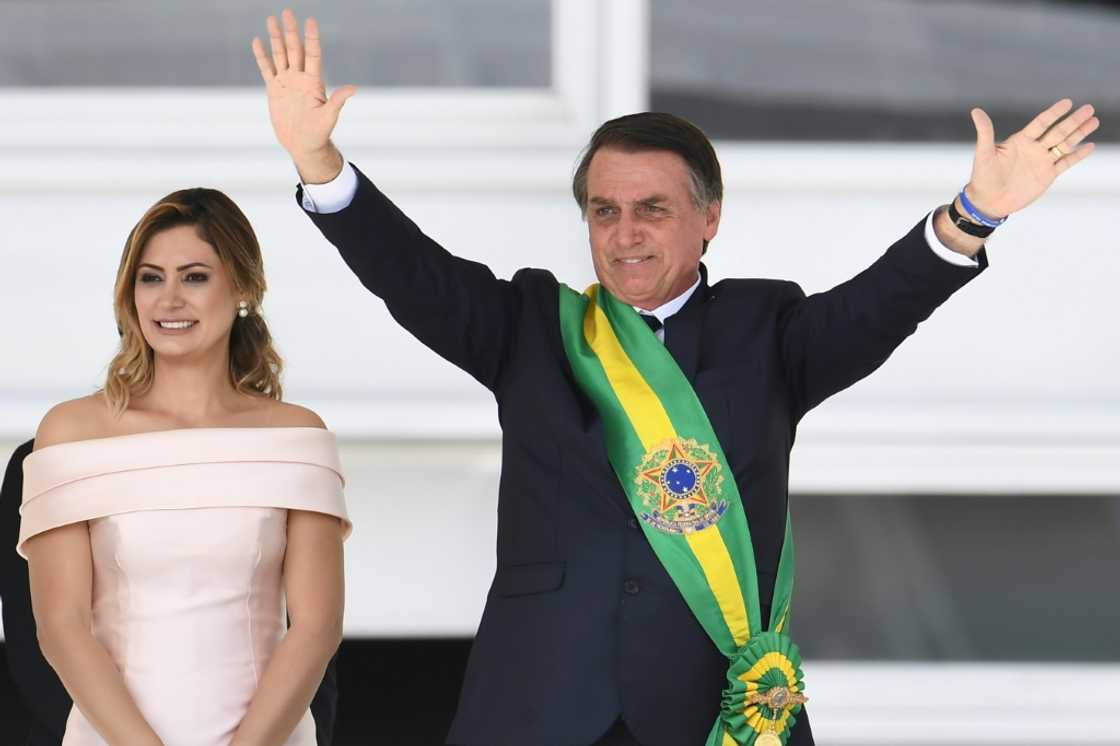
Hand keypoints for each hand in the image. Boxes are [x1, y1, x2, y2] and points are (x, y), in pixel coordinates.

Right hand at [252, 9, 354, 182]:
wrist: (303, 144)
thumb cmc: (319, 133)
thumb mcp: (329, 117)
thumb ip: (337, 101)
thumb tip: (353, 88)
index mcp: (314, 82)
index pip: (312, 55)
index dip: (311, 38)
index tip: (310, 21)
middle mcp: (300, 78)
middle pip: (294, 50)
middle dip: (291, 31)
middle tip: (287, 12)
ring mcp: (287, 82)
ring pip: (280, 55)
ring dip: (276, 38)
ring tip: (271, 19)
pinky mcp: (274, 90)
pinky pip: (266, 69)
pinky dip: (262, 56)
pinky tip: (257, 41)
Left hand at [964, 99, 1098, 217]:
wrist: (989, 201)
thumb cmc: (983, 177)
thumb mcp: (984, 154)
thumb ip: (985, 132)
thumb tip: (975, 111)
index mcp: (1020, 141)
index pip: (1041, 123)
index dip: (1054, 113)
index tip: (1068, 102)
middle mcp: (1034, 148)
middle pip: (1057, 132)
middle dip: (1073, 121)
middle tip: (1089, 108)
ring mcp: (1042, 161)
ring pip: (1064, 145)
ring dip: (1079, 134)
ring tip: (1094, 121)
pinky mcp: (1047, 175)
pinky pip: (1065, 163)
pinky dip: (1077, 155)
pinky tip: (1089, 146)